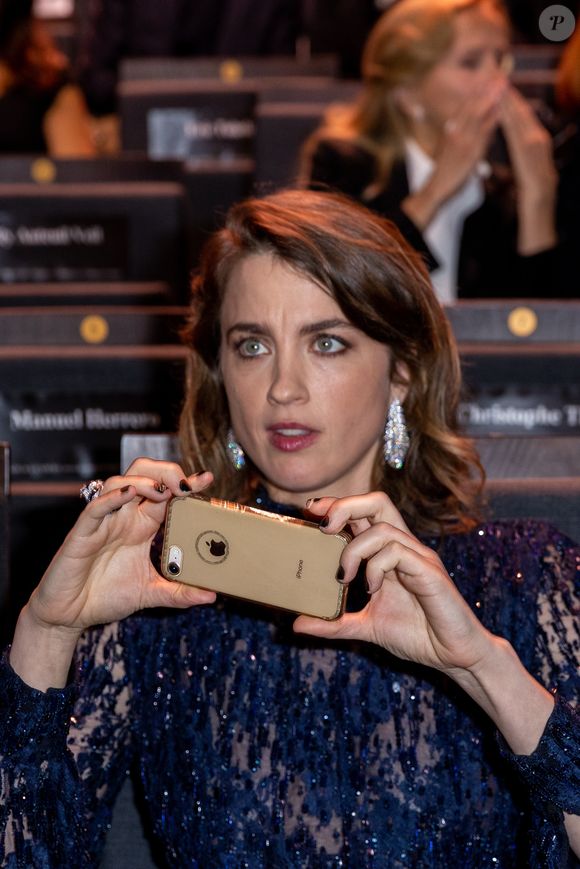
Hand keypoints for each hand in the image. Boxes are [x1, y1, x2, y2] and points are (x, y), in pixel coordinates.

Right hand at [26, 459, 215, 635]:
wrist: (70, 616)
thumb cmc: (106, 597)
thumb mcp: (150, 594)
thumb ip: (179, 593)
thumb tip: (211, 594)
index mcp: (142, 526)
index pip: (167, 495)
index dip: (186, 483)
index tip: (208, 478)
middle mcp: (124, 518)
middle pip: (144, 475)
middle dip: (166, 471)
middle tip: (186, 484)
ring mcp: (103, 522)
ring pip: (120, 482)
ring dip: (144, 480)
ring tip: (163, 490)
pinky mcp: (82, 533)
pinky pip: (96, 507)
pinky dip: (113, 497)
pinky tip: (130, 494)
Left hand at [295, 492, 493, 674]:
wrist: (454, 656)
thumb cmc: (418, 635)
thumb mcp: (366, 627)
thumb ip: (334, 623)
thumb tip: (297, 624)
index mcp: (389, 553)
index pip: (364, 512)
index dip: (338, 505)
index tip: (310, 512)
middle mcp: (405, 547)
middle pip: (377, 502)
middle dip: (345, 506)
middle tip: (322, 527)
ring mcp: (419, 557)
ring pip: (383, 527)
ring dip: (354, 549)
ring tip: (345, 577)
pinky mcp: (430, 572)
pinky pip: (398, 552)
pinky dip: (376, 566)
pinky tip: (372, 589)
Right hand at [402, 79, 504, 229]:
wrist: (436, 187)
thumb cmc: (443, 168)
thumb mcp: (446, 145)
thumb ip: (455, 130)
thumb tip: (465, 118)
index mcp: (449, 127)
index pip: (464, 103)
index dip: (476, 88)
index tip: (488, 75)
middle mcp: (454, 130)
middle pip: (471, 104)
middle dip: (485, 88)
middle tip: (499, 74)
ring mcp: (462, 140)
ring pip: (477, 114)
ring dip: (491, 98)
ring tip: (502, 85)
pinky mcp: (469, 151)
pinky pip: (482, 133)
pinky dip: (491, 120)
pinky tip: (501, 111)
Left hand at [499, 86, 556, 201]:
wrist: (541, 192)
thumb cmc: (532, 175)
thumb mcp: (527, 154)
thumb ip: (521, 139)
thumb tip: (512, 126)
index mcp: (535, 133)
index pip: (521, 110)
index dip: (510, 94)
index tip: (498, 79)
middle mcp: (536, 132)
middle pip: (520, 106)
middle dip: (507, 89)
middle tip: (495, 71)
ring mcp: (534, 138)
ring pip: (519, 114)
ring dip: (507, 97)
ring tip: (497, 82)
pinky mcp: (529, 148)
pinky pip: (517, 129)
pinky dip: (509, 117)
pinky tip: (500, 108)